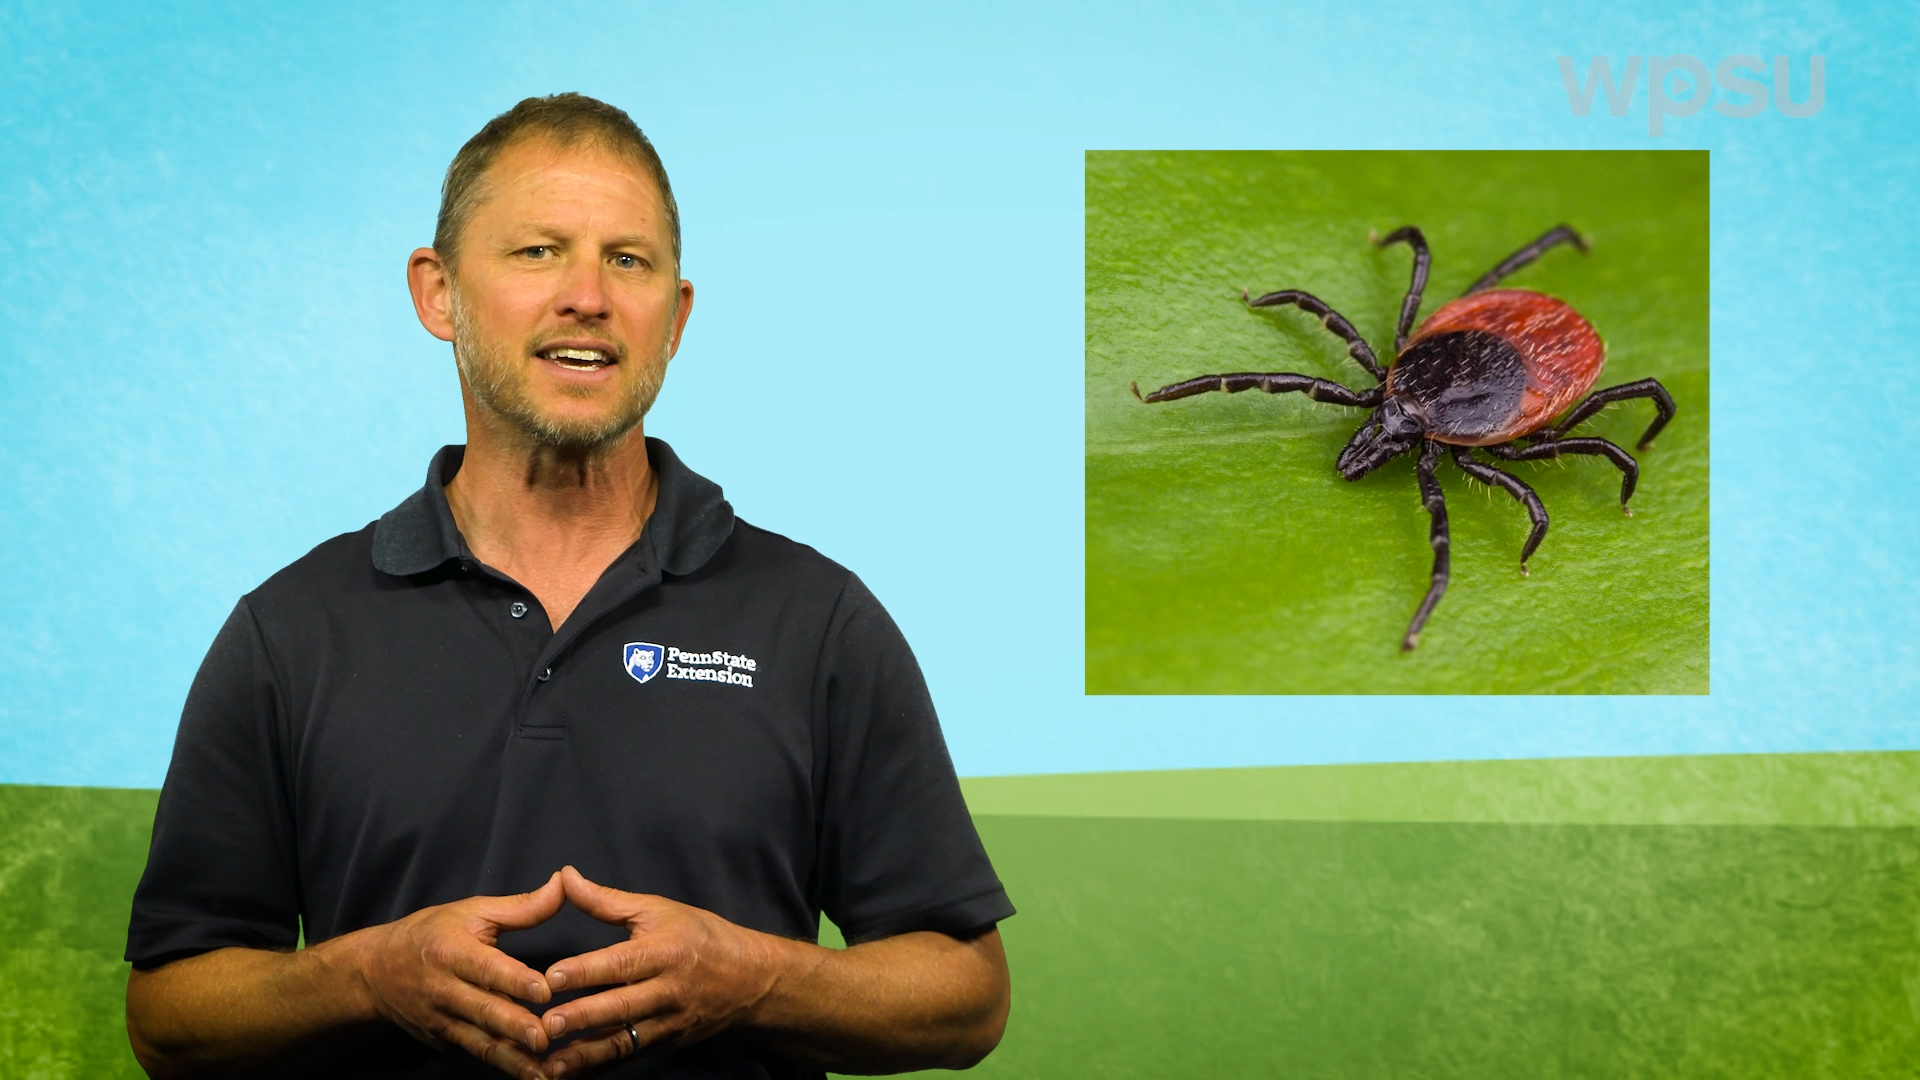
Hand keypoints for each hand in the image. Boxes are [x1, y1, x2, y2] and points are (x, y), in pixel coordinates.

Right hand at [355, 870, 565, 1079]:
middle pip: (484, 1011)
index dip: (514, 980)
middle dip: (514, 1027)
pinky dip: (500, 1066)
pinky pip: (474, 1055)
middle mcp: (446, 990)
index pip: (487, 968)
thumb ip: (521, 906)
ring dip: (511, 1060)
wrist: (374, 972)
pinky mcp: (443, 1041)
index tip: (544, 991)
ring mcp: (442, 1021)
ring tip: (542, 1074)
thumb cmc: (430, 934)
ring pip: (480, 1042)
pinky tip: (527, 1077)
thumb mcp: (470, 912)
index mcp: (453, 952)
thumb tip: (563, 882)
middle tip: (545, 1039)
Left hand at [536, 865, 782, 1075]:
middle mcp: (667, 991)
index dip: (586, 971)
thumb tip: (564, 876)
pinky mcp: (666, 1045)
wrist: (749, 980)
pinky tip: (569, 1073)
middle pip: (622, 1007)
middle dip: (583, 1018)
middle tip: (546, 1026)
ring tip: (551, 1065)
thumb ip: (606, 900)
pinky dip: (599, 1068)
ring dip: (587, 1055)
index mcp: (664, 951)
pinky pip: (629, 1058)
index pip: (621, 963)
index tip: (551, 977)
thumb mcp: (658, 910)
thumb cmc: (699, 936)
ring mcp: (668, 1023)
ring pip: (624, 1042)